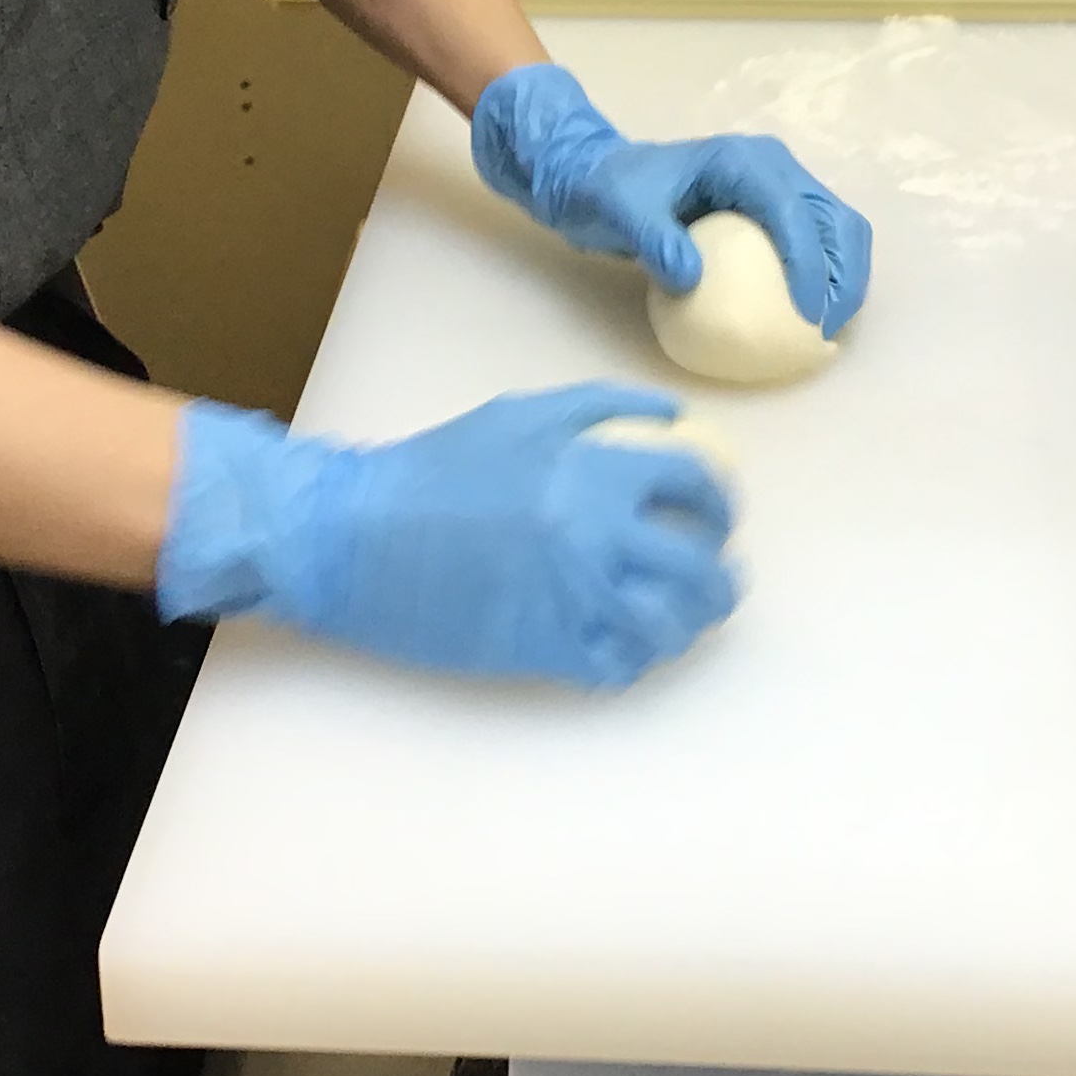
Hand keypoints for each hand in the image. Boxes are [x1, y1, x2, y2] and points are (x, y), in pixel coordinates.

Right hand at [157, 385, 738, 689]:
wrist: (355, 537)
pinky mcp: (540, 648)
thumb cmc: (434, 469)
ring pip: (668, 626)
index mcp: (593, 469)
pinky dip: (631, 661)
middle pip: (698, 567)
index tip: (714, 519)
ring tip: (676, 622)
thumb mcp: (517, 416)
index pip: (695, 486)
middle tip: (711, 582)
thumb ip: (599, 409)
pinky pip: (616, 666)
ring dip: (684, 627)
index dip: (719, 505)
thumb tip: (674, 418)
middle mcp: (594, 533)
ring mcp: (571, 597)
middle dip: (719, 580)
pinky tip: (623, 648)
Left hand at [471, 65, 873, 334]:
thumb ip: (655, 241)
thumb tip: (691, 279)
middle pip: (834, 218)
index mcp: (742, 162)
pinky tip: (814, 319)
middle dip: (844, 275)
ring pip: (837, 231)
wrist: (595, 178)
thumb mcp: (622, 214)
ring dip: (844, 279)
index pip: (793, 211)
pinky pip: (816, 244)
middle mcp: (772, 168)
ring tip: (830, 330)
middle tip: (829, 329)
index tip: (806, 315)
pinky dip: (825, 279)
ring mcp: (777, 189)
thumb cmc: (609, 191)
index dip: (808, 264)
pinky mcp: (774, 213)